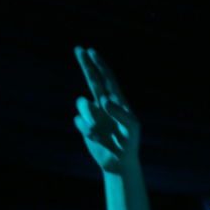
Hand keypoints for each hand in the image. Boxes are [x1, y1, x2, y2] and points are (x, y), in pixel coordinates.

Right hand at [73, 47, 140, 173]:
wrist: (119, 161)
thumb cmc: (130, 143)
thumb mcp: (132, 127)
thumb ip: (120, 112)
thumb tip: (103, 100)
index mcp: (117, 101)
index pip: (108, 78)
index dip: (100, 65)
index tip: (92, 52)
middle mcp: (104, 104)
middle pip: (92, 79)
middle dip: (85, 64)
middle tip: (78, 48)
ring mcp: (94, 115)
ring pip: (82, 103)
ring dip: (87, 115)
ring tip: (95, 130)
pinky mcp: (85, 127)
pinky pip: (78, 120)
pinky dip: (85, 128)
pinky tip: (95, 138)